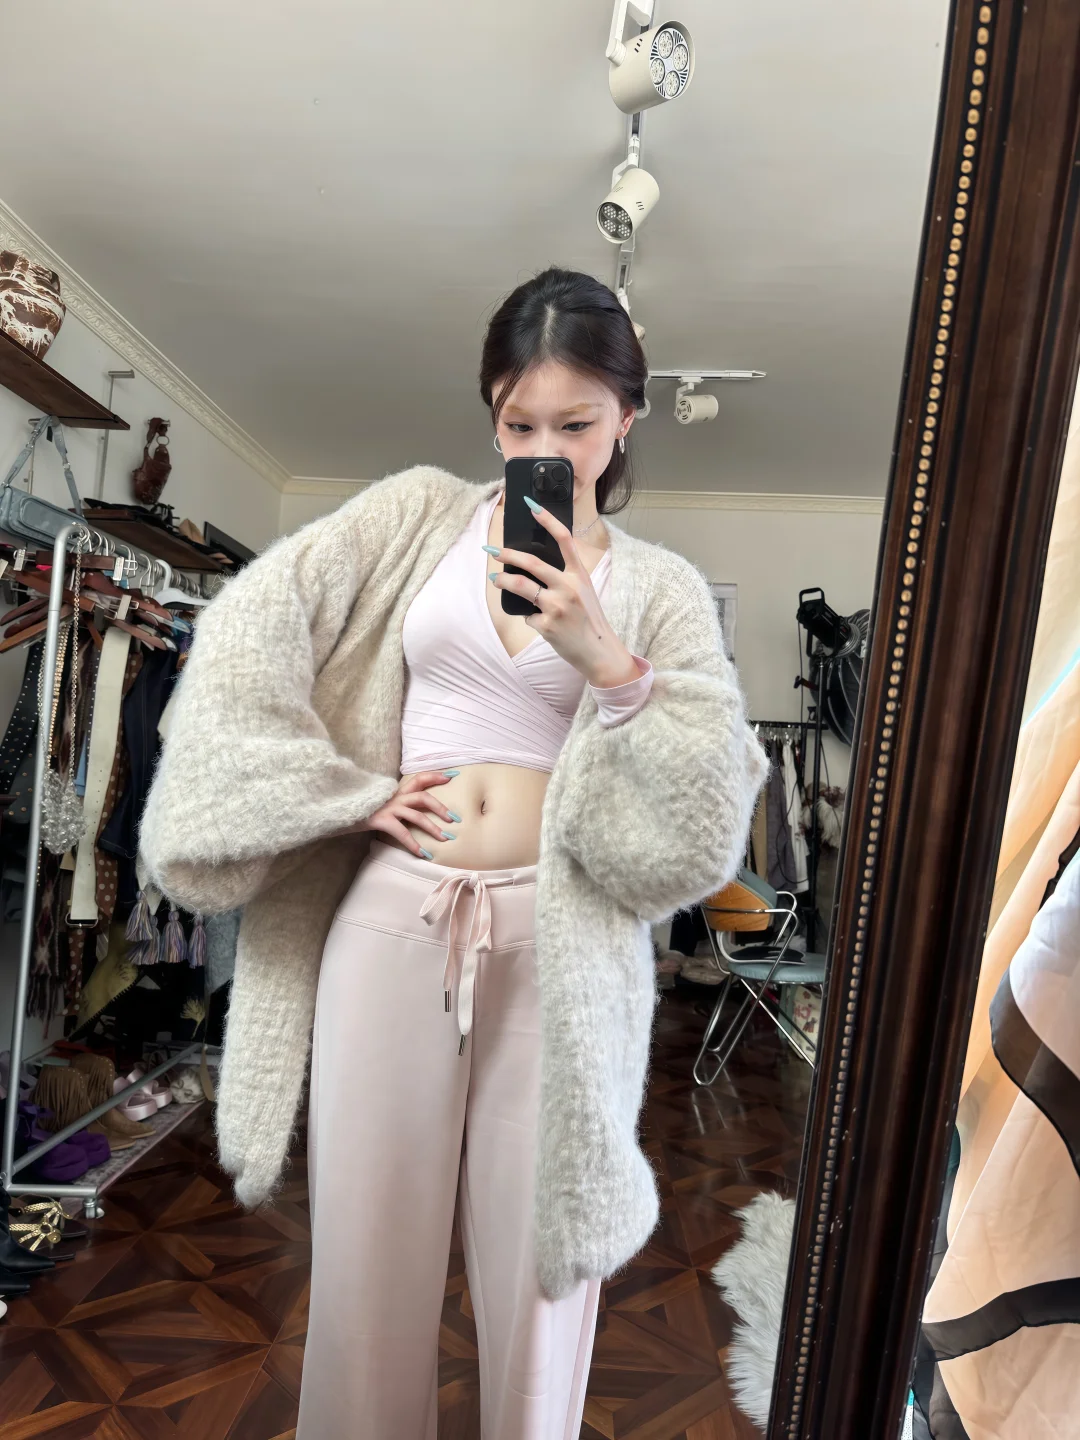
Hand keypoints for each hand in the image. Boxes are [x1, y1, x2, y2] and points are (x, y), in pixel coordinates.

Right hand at [345, 771, 460, 856]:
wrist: (340, 811)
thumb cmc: (363, 809)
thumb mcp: (382, 803)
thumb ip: (397, 804)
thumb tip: (414, 813)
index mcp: (396, 791)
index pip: (419, 779)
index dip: (436, 776)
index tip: (452, 776)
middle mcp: (395, 797)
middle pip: (423, 797)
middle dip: (441, 808)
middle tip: (455, 819)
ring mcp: (388, 808)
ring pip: (417, 816)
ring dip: (433, 828)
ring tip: (445, 839)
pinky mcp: (381, 820)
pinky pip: (402, 833)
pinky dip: (414, 845)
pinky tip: (423, 854)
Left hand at [486, 501, 640, 687]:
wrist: (598, 651)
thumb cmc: (589, 619)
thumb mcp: (583, 591)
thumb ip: (563, 578)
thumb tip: (530, 568)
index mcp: (579, 575)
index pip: (564, 539)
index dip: (547, 520)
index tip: (531, 505)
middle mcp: (568, 587)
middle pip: (532, 562)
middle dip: (508, 555)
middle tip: (493, 551)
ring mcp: (557, 607)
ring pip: (521, 587)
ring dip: (503, 581)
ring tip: (495, 579)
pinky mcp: (546, 626)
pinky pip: (527, 616)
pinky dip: (527, 616)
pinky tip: (535, 620)